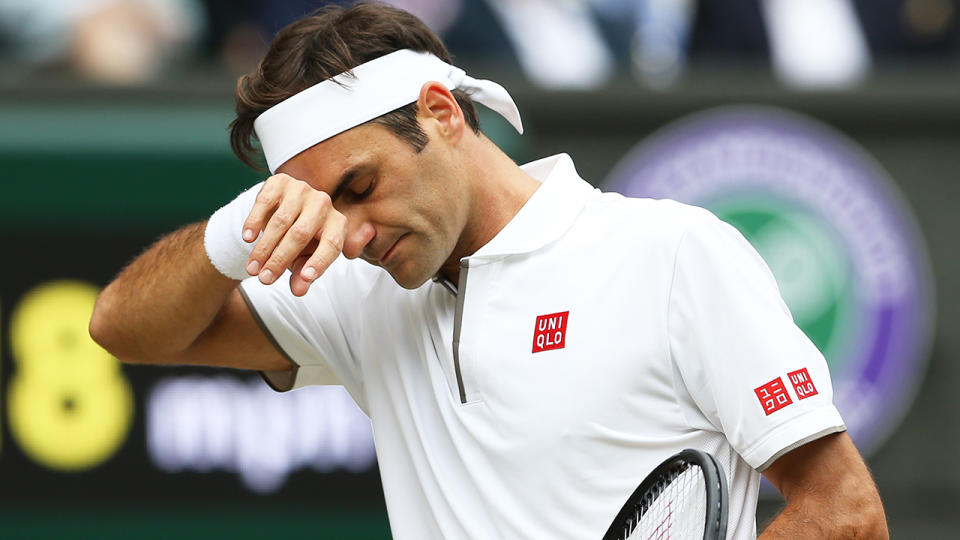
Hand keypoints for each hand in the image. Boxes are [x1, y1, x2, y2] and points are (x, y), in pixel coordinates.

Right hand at [242, 174, 345, 296]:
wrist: (285, 208)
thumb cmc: (301, 240)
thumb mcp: (305, 259)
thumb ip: (303, 275)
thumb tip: (298, 290)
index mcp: (337, 223)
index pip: (332, 244)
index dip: (319, 262)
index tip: (305, 278)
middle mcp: (323, 203)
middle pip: (301, 234)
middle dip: (280, 260)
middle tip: (263, 280)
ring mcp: (302, 189)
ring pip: (281, 221)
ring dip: (264, 247)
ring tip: (252, 269)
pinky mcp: (281, 181)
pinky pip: (265, 202)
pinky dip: (254, 221)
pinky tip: (247, 238)